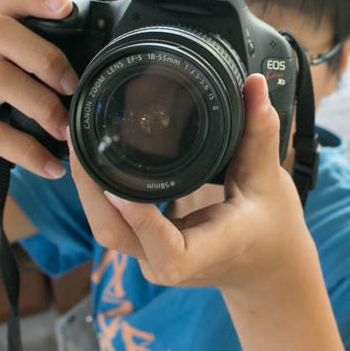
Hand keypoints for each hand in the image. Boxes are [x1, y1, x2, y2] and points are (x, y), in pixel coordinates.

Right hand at [0, 0, 76, 181]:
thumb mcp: (1, 81)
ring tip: (65, 130)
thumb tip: (97, 74)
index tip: (65, 6)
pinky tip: (51, 167)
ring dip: (42, 104)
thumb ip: (37, 70)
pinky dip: (27, 152)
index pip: (3, 1)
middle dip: (45, 55)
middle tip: (72, 86)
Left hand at [68, 74, 315, 292]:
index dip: (144, 223)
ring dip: (87, 189)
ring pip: (107, 228)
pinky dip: (98, 191)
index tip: (127, 189)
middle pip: (116, 234)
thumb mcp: (270, 180)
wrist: (266, 267)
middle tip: (81, 141)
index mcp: (209, 249)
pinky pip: (112, 220)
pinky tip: (91, 157)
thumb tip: (254, 83)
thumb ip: (260, 132)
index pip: (169, 252)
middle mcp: (173, 260)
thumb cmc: (271, 227)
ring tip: (78, 141)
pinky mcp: (145, 245)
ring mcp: (154, 256)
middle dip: (91, 191)